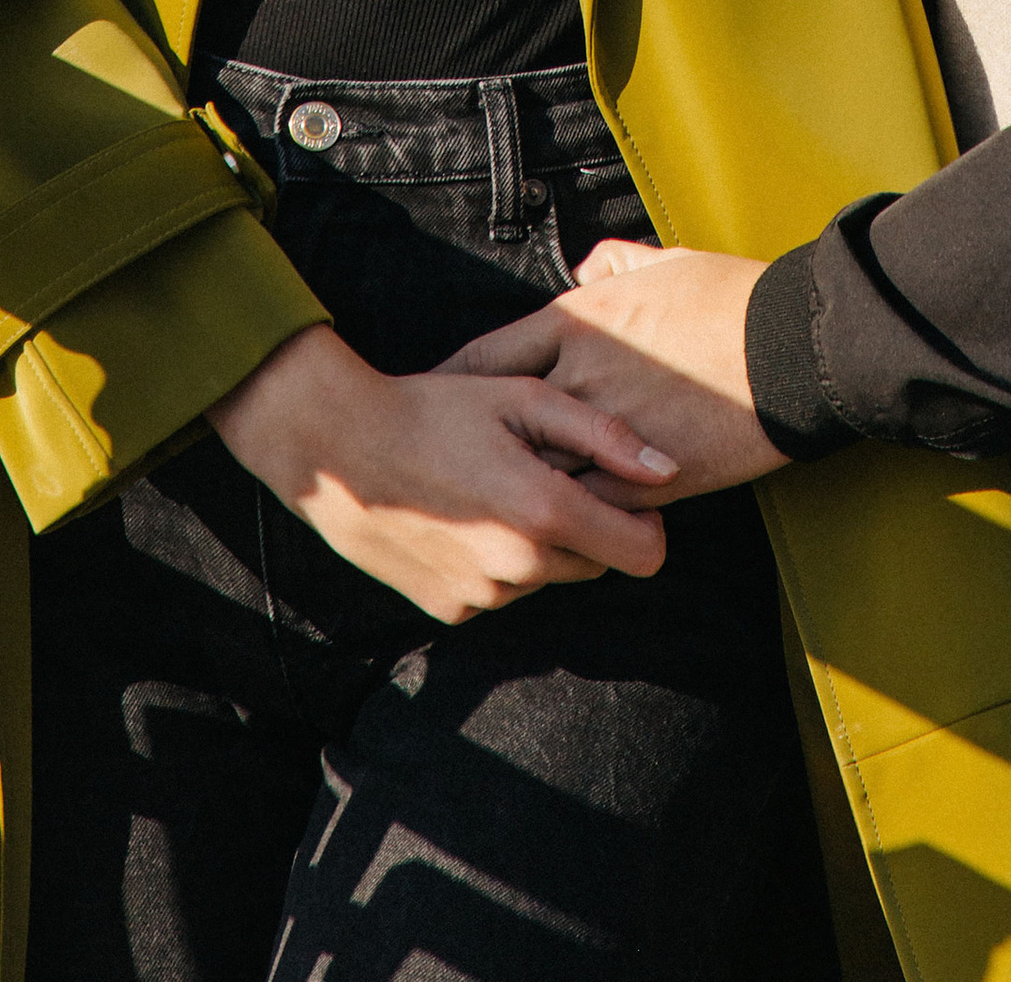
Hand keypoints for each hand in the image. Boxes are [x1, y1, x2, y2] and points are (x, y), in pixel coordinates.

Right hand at [209, 323, 679, 623]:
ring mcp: (482, 598)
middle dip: (588, 524)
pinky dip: (497, 560)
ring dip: (540, 541)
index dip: (646, 522)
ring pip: (548, 575)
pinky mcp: (450, 611)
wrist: (339, 451)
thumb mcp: (523, 398)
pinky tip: (465, 514)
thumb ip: (604, 435)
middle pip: (597, 562)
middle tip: (545, 472)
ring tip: (496, 486)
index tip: (622, 489)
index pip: (646, 554)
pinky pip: (502, 591)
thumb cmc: (437, 409)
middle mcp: (518, 570)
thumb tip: (671, 471)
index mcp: (544, 515)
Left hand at [443, 244, 783, 498]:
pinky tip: (565, 529)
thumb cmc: (731, 298)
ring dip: (523, 491)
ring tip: (494, 511)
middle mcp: (582, 376)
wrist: (790, 349)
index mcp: (580, 322)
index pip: (491, 357)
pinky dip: (577, 518)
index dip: (458, 382)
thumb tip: (584, 267)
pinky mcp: (648, 477)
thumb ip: (614, 262)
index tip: (439, 399)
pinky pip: (594, 507)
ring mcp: (611, 431)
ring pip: (544, 474)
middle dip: (475, 449)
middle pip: (505, 424)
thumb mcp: (666, 262)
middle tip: (444, 470)